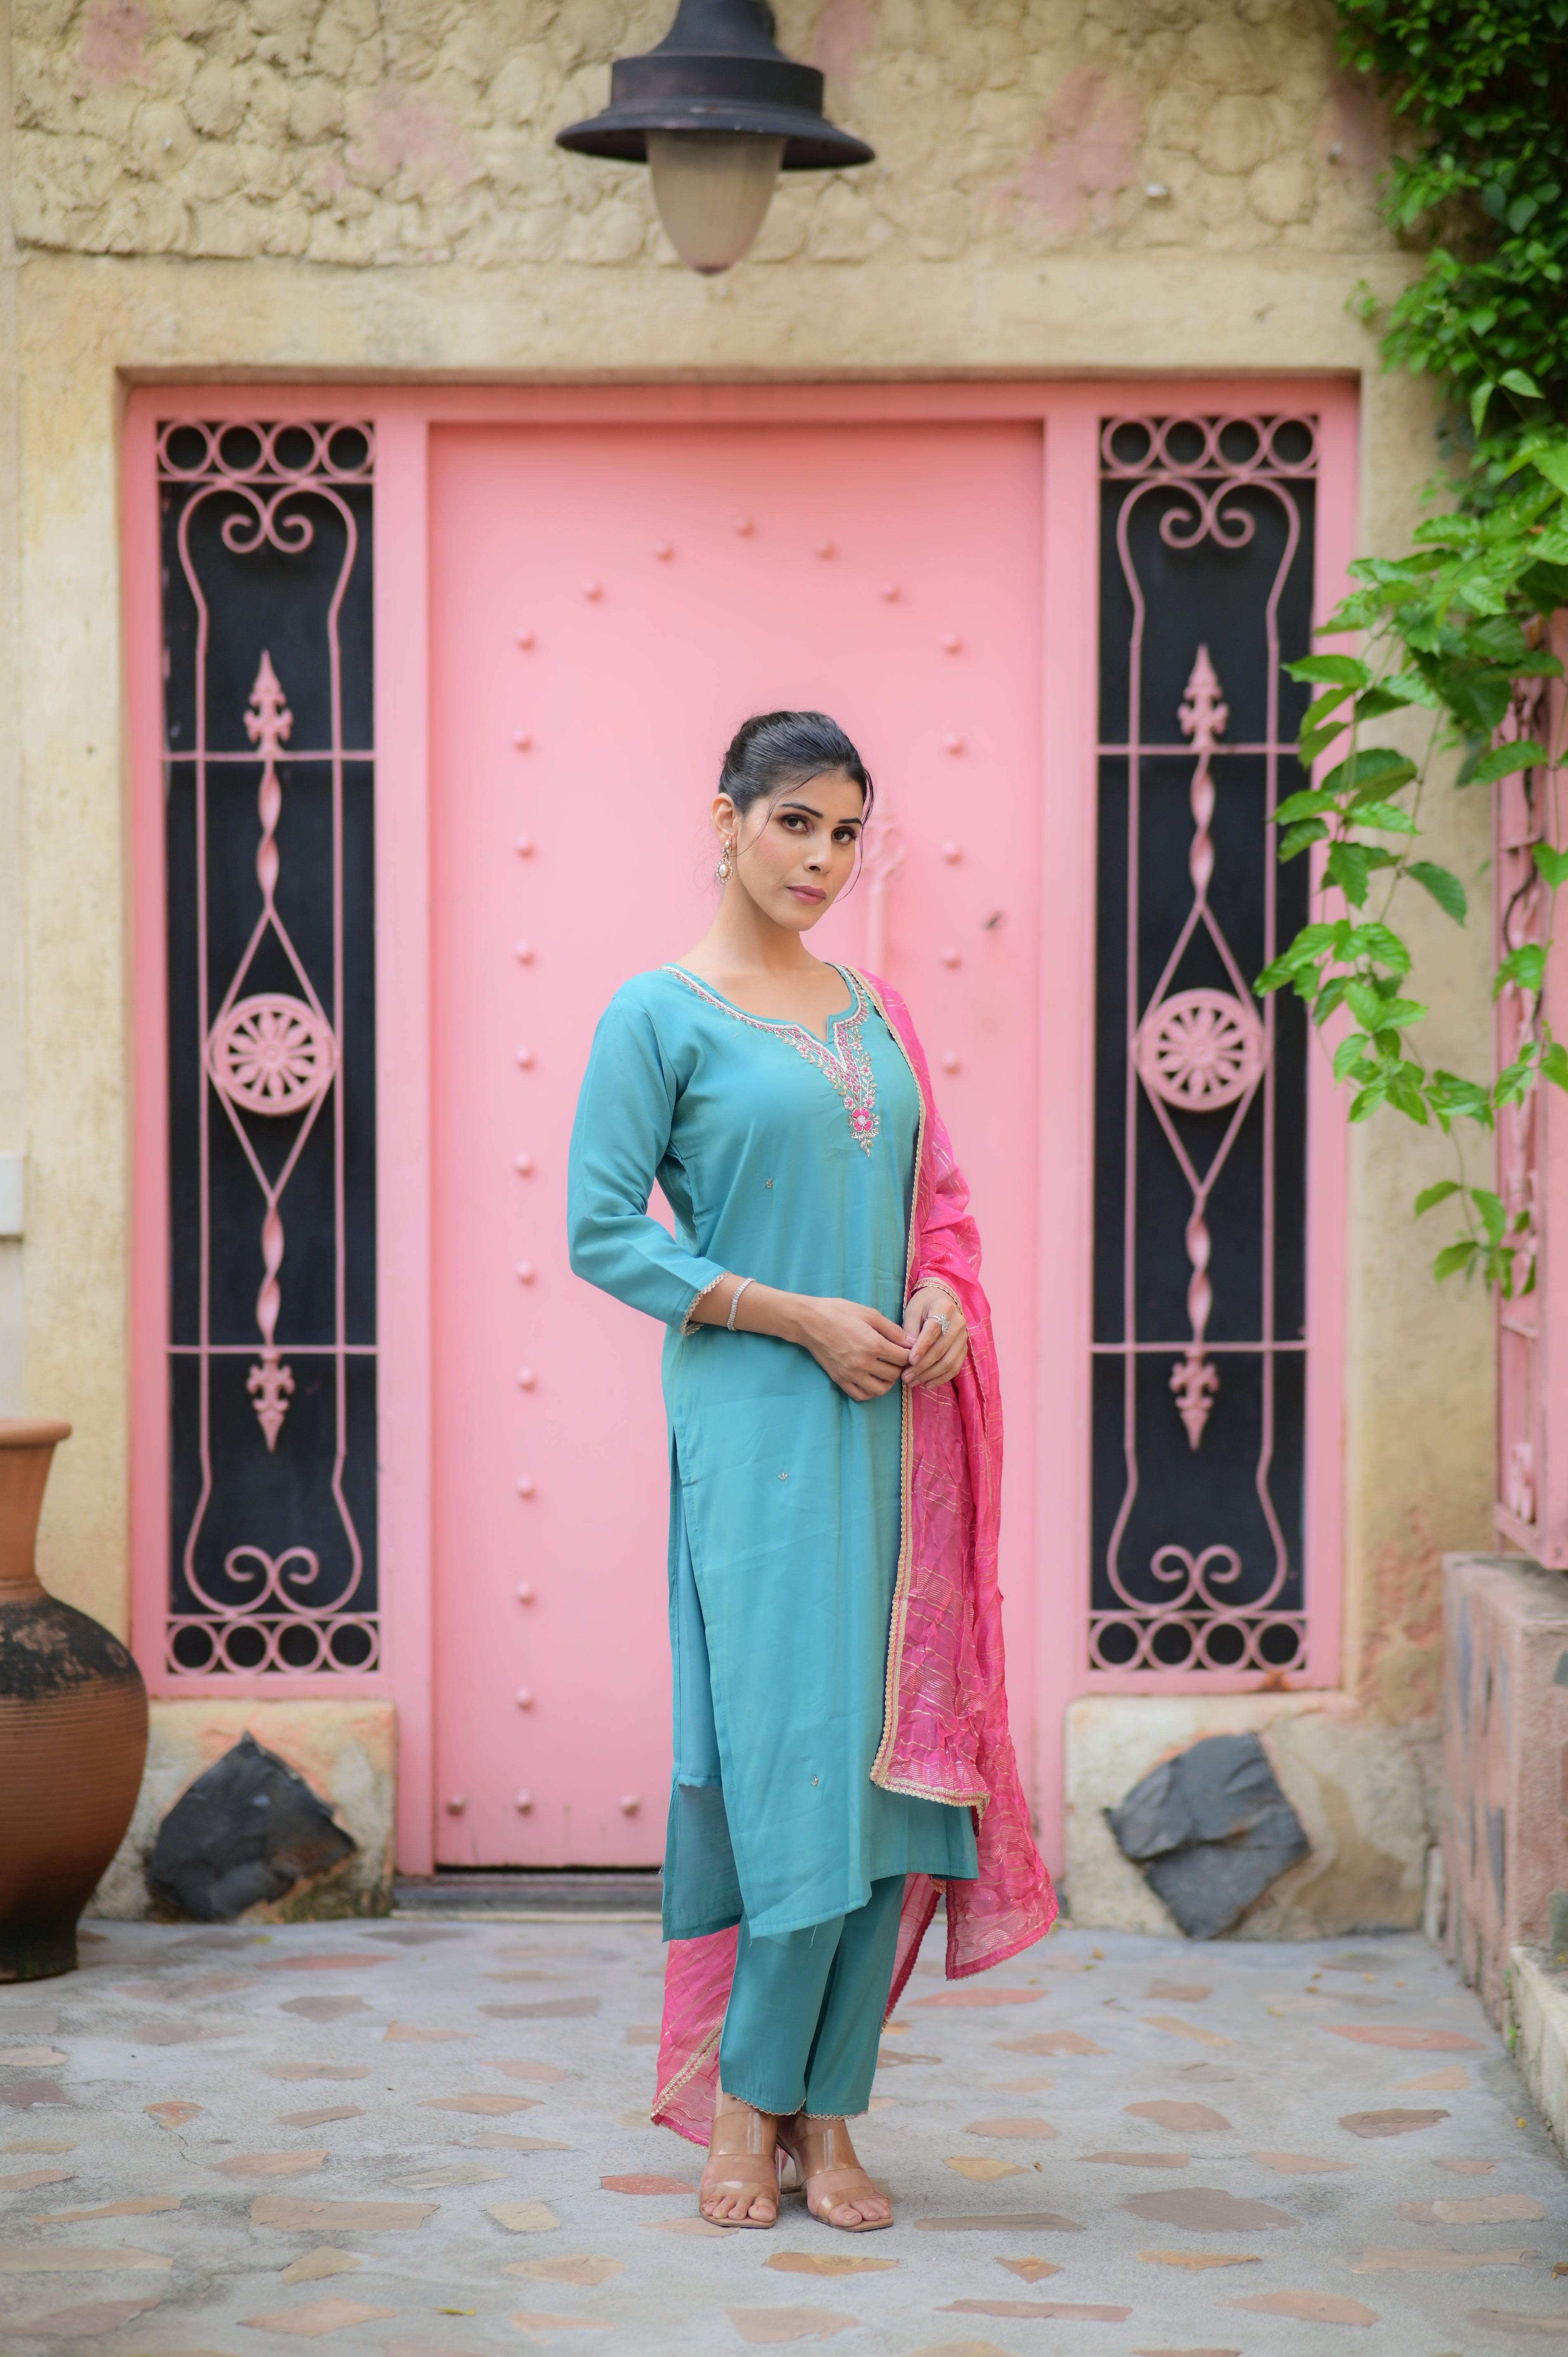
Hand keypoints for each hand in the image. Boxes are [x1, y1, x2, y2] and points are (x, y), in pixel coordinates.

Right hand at [796, 1296, 912, 1402]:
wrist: (809, 1321)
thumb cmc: (839, 1312)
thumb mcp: (869, 1314)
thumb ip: (893, 1329)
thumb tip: (912, 1342)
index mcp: (873, 1344)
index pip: (903, 1358)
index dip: (910, 1354)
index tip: (907, 1349)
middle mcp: (863, 1363)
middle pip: (894, 1374)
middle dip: (900, 1367)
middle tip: (898, 1358)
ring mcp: (850, 1374)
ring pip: (880, 1389)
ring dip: (888, 1382)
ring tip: (886, 1370)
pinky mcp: (840, 1380)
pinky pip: (861, 1395)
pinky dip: (870, 1391)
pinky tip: (872, 1379)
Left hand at [902, 1284, 967, 1387]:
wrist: (941, 1300)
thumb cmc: (923, 1305)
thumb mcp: (912, 1310)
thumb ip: (910, 1330)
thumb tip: (908, 1353)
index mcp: (944, 1308)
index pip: (933, 1331)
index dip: (921, 1348)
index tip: (909, 1361)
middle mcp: (958, 1323)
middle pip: (941, 1350)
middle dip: (922, 1367)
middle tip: (905, 1377)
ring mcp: (964, 1337)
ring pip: (949, 1362)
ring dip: (930, 1375)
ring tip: (912, 1383)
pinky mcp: (964, 1348)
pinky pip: (955, 1367)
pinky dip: (941, 1378)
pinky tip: (927, 1384)